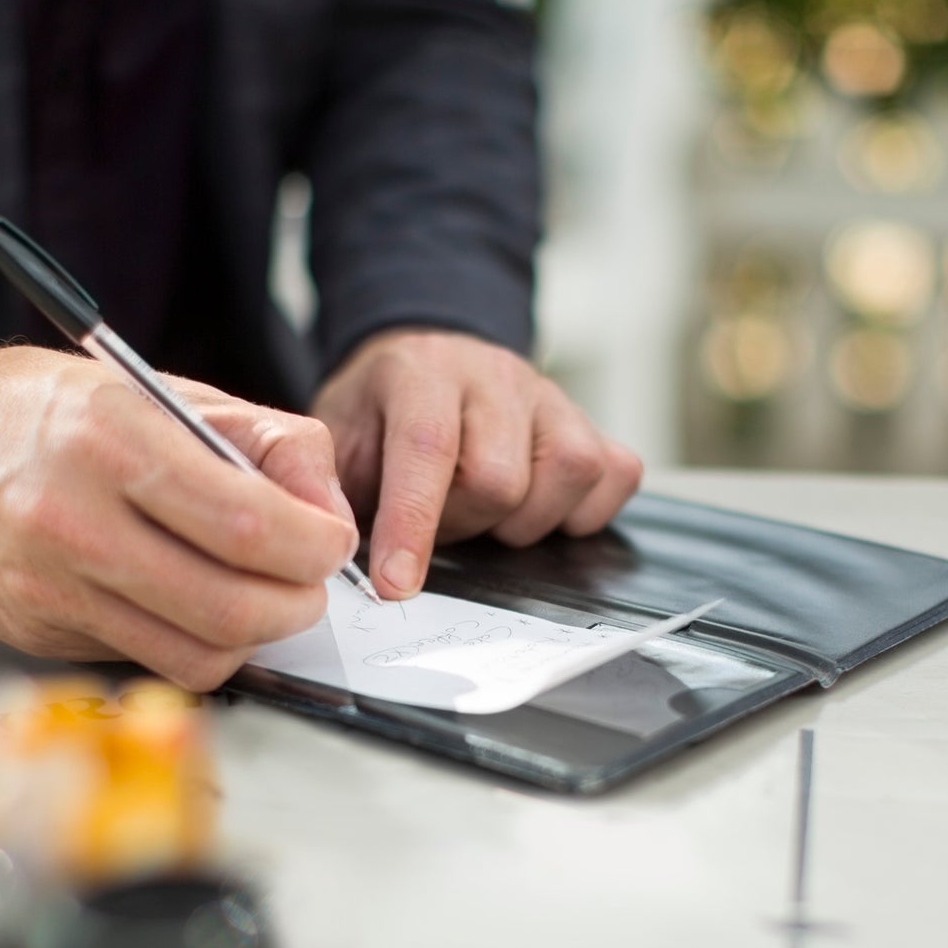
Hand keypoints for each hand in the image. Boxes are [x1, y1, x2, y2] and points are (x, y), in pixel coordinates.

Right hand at [0, 333, 357, 688]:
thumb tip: (329, 512)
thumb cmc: (43, 413)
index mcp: (112, 441)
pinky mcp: (37, 633)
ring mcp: (50, 588)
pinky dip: (191, 644)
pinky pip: (146, 661)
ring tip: (258, 598)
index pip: (247, 524)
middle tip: (306, 583)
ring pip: (196, 655)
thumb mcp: (160, 392)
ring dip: (252, 637)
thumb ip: (264, 443)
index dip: (314, 547)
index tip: (330, 542)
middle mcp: (74, 519)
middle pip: (230, 607)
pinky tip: (190, 605)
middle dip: (296, 605)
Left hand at [313, 329, 642, 599]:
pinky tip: (539, 509)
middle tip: (441, 522)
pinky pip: (615, 476)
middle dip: (463, 525)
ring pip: (567, 475)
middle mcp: (493, 375)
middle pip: (500, 478)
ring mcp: (550, 395)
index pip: (428, 449)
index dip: (413, 525)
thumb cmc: (380, 413)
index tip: (396, 586)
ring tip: (489, 515)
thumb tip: (340, 549)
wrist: (423, 361)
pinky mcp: (590, 421)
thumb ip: (332, 490)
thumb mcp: (335, 439)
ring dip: (524, 520)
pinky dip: (582, 512)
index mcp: (421, 373)